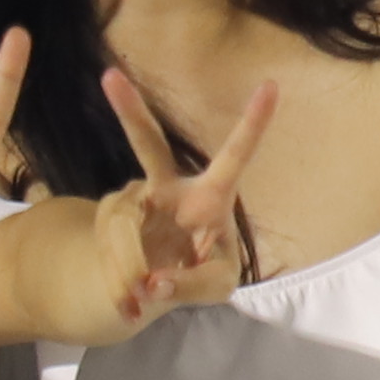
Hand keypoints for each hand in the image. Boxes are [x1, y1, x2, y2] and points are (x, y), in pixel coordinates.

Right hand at [82, 66, 278, 328]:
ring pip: (122, 226)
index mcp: (211, 196)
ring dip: (130, 270)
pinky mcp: (108, 218)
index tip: (271, 85)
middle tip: (109, 77)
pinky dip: (118, 283)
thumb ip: (193, 286)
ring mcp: (134, 199)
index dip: (253, 123)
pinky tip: (129, 302)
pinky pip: (108, 249)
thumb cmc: (202, 272)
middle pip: (149, 146)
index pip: (235, 156)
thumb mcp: (216, 286)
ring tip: (142, 299)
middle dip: (130, 112)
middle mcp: (170, 187)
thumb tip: (152, 284)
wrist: (156, 285)